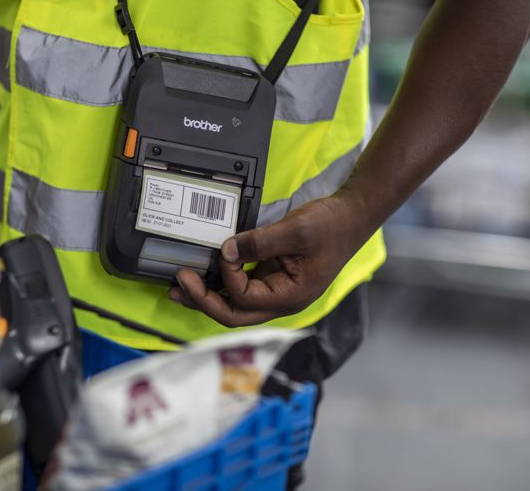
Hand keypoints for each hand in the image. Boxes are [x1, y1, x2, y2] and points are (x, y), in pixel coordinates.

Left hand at [168, 191, 371, 326]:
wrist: (351, 216)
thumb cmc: (332, 226)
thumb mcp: (295, 231)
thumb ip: (259, 242)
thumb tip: (227, 249)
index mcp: (290, 297)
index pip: (244, 298)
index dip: (227, 276)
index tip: (225, 250)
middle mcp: (280, 300)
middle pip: (233, 314)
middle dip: (203, 302)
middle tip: (178, 285)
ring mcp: (275, 289)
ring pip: (234, 304)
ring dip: (205, 297)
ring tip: (179, 287)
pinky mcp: (271, 276)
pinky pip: (240, 286)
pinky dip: (220, 282)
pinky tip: (202, 274)